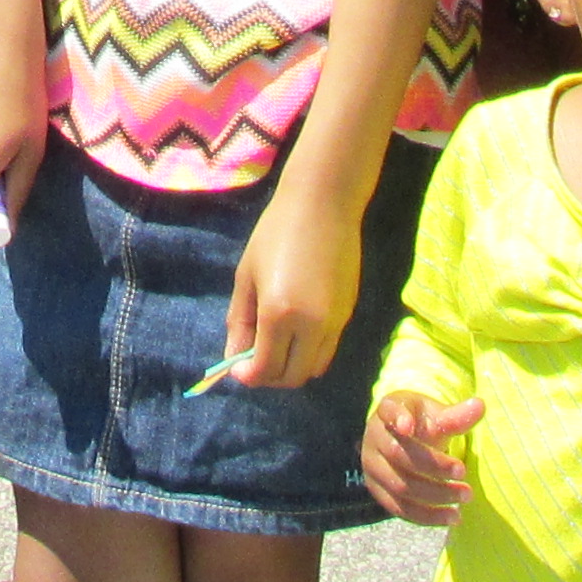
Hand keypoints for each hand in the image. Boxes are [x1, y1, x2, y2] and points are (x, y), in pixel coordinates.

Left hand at [218, 175, 360, 392]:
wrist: (324, 204)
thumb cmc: (275, 233)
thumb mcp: (247, 276)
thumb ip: (239, 321)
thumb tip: (233, 357)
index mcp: (279, 314)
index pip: (265, 369)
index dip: (247, 376)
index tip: (236, 367)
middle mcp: (311, 326)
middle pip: (291, 377)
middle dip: (269, 377)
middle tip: (253, 359)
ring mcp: (335, 323)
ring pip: (313, 369)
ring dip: (291, 367)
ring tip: (274, 345)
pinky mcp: (348, 315)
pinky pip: (328, 351)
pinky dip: (309, 354)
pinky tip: (295, 332)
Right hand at [363, 390, 481, 526]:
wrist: (400, 438)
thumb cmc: (421, 422)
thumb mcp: (436, 414)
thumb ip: (456, 416)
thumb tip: (480, 405)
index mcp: (387, 410)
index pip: (389, 411)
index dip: (397, 418)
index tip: (408, 426)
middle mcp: (374, 437)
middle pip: (400, 455)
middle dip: (434, 467)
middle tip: (464, 472)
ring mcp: (372, 466)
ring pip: (400, 486)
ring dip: (436, 495)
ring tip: (465, 495)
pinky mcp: (378, 491)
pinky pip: (400, 509)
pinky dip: (427, 516)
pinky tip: (451, 517)